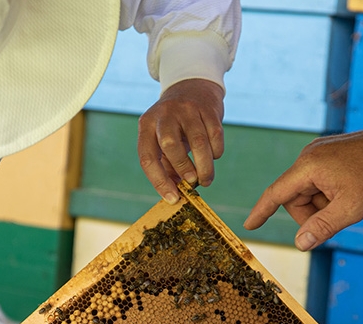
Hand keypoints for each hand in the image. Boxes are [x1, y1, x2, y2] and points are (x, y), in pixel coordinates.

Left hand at [137, 78, 224, 203]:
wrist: (192, 87)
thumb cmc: (175, 125)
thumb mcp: (162, 140)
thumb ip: (166, 167)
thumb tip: (175, 195)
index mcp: (146, 126)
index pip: (147, 157)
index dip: (159, 181)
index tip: (173, 198)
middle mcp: (164, 115)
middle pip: (170, 145)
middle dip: (183, 168)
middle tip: (192, 183)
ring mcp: (186, 109)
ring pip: (197, 142)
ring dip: (204, 166)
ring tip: (206, 179)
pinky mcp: (207, 108)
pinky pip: (215, 134)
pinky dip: (216, 151)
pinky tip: (213, 156)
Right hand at [244, 124, 362, 250]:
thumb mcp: (352, 208)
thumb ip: (323, 227)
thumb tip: (299, 245)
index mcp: (309, 166)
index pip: (276, 193)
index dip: (262, 212)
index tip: (249, 226)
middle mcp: (309, 155)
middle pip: (295, 197)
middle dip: (311, 214)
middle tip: (338, 219)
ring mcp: (320, 152)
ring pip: (308, 191)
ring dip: (323, 204)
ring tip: (350, 202)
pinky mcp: (330, 153)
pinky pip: (319, 181)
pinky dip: (330, 194)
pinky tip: (351, 192)